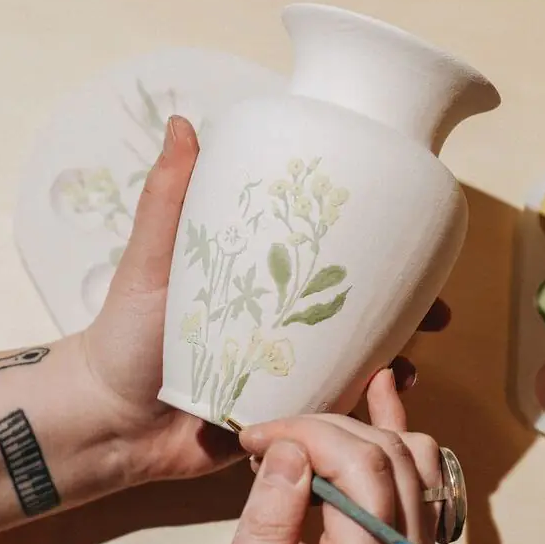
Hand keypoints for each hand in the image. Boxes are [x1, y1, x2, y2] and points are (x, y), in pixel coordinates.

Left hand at [81, 116, 448, 483]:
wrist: (109, 422)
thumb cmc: (125, 333)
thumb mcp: (153, 260)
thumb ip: (169, 198)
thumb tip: (184, 121)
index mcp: (260, 283)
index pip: (327, 259)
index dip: (375, 251)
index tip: (413, 242)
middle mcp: (280, 324)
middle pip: (358, 312)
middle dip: (405, 311)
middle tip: (436, 314)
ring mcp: (287, 373)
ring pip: (357, 363)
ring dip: (394, 360)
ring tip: (410, 364)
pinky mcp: (285, 418)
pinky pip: (335, 414)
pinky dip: (363, 408)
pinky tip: (379, 401)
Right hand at [203, 369, 440, 543]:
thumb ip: (268, 527)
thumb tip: (293, 449)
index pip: (361, 469)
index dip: (308, 434)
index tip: (257, 438)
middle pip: (389, 455)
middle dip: (326, 428)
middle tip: (269, 437)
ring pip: (416, 459)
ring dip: (361, 428)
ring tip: (309, 422)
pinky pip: (421, 482)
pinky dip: (397, 438)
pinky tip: (380, 399)